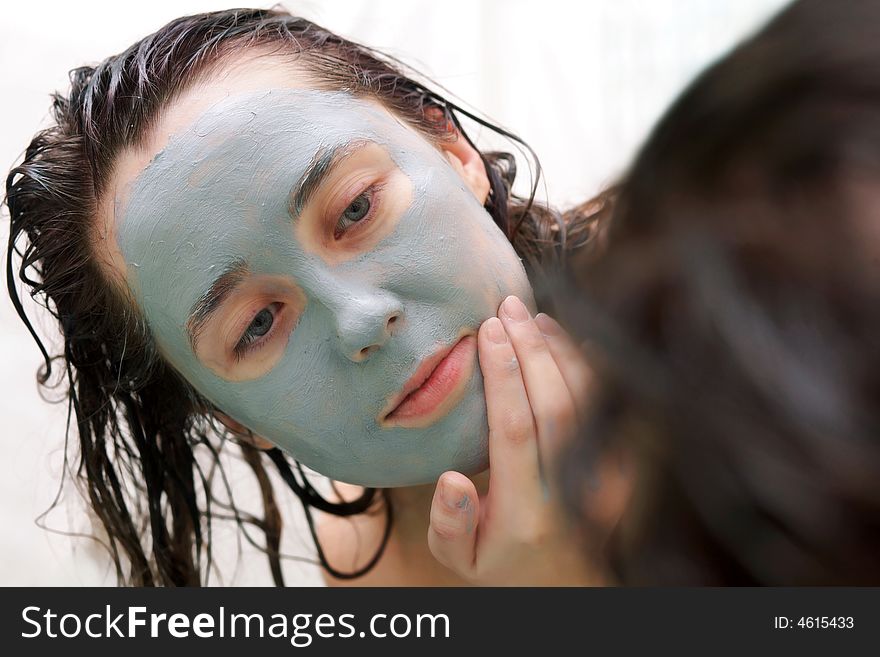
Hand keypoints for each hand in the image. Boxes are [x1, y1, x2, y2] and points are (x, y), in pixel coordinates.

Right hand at [427, 295, 594, 584]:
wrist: (564, 588)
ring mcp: (605, 480)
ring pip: (588, 402)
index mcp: (525, 514)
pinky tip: (569, 339)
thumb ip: (449, 525)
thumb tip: (451, 480)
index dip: (502, 376)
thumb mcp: (459, 561)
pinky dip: (591, 369)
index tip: (486, 332)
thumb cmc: (501, 566)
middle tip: (507, 307)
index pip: (515, 431)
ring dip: (560, 352)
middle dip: (530, 350)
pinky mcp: (621, 469)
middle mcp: (572, 494)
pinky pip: (609, 408)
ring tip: (533, 316)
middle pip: (555, 406)